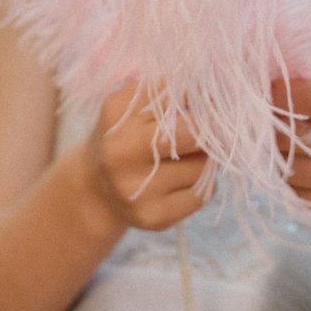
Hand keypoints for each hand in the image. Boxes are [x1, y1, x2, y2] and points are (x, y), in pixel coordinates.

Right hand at [81, 81, 215, 232]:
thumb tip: (212, 94)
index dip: (197, 93)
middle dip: (210, 127)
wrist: (96, 190)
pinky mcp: (154, 217)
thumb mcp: (130, 106)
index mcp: (116, 115)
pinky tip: (184, 180)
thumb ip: (165, 92)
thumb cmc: (124, 136)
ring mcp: (136, 189)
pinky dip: (203, 184)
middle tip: (214, 125)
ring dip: (204, 158)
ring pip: (202, 165)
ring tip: (186, 157)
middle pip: (192, 133)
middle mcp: (120, 154)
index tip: (204, 96)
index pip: (174, 94)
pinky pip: (203, 194)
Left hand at [271, 77, 310, 237]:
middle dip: (276, 127)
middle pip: (296, 136)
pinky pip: (299, 197)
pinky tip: (300, 171)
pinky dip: (291, 182)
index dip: (284, 93)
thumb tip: (276, 88)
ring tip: (283, 147)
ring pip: (292, 170)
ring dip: (279, 157)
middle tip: (269, 120)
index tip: (270, 90)